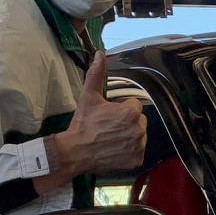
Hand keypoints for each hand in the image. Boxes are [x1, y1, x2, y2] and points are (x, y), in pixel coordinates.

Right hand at [53, 56, 146, 178]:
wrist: (76, 152)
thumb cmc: (83, 123)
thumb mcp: (88, 97)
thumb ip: (96, 74)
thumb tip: (100, 54)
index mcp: (131, 112)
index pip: (134, 105)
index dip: (120, 109)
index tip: (108, 115)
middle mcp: (139, 129)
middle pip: (138, 121)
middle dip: (127, 122)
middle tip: (109, 128)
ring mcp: (139, 146)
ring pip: (139, 136)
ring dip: (129, 136)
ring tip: (112, 139)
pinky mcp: (137, 160)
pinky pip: (137, 152)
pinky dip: (129, 152)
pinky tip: (115, 150)